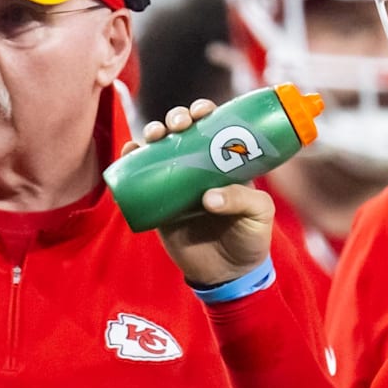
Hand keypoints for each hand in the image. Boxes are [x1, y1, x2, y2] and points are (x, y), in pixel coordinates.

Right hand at [125, 100, 275, 286]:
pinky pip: (140, 177)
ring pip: (159, 147)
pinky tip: (130, 152)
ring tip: (154, 137)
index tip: (202, 112)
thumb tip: (207, 197)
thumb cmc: (250, 239)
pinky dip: (131, 160)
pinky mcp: (158, 203)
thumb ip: (240, 201)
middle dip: (177, 118)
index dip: (205, 112)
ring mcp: (176, 182)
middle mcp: (199, 166)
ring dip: (153, 132)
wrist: (228, 274)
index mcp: (226, 162)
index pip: (214, 127)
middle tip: (178, 124)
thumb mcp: (258, 216)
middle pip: (183, 131)